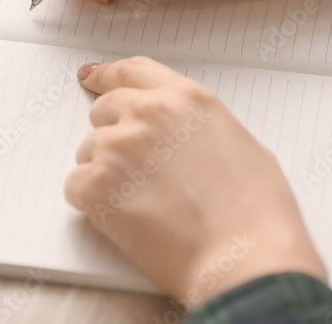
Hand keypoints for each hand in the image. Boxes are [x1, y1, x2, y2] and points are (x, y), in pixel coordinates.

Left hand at [64, 56, 325, 306]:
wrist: (244, 259)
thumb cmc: (256, 214)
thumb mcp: (242, 145)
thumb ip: (200, 128)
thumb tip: (185, 138)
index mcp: (186, 99)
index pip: (133, 71)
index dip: (106, 74)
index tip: (91, 78)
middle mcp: (148, 114)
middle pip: (104, 111)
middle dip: (113, 135)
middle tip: (134, 170)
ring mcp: (119, 147)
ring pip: (89, 151)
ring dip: (105, 173)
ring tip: (144, 204)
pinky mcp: (98, 185)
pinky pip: (75, 185)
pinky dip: (91, 203)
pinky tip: (125, 218)